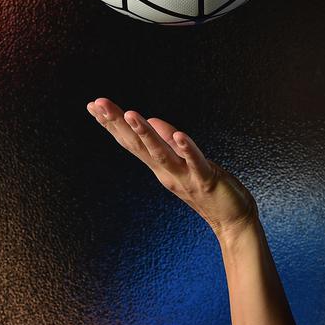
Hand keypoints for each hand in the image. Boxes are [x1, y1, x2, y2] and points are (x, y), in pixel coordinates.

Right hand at [86, 97, 259, 239]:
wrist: (231, 221)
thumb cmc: (208, 190)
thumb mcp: (183, 162)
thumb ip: (167, 143)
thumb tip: (152, 120)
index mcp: (160, 166)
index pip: (131, 142)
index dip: (112, 124)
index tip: (93, 105)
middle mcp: (166, 172)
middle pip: (138, 145)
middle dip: (117, 123)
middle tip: (98, 103)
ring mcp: (185, 177)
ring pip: (160, 154)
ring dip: (145, 134)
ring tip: (130, 113)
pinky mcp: (206, 180)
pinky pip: (194, 162)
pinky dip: (186, 148)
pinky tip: (179, 134)